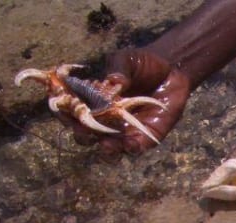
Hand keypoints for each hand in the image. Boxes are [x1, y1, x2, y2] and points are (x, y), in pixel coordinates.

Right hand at [70, 49, 191, 157]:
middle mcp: (104, 120)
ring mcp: (123, 131)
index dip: (64, 113)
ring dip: (105, 149)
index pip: (70, 111)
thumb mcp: (126, 60)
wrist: (170, 72)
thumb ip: (118, 68)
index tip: (65, 111)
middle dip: (83, 135)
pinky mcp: (144, 137)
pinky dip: (130, 149)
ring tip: (106, 144)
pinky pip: (134, 149)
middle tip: (85, 130)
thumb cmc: (141, 64)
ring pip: (108, 149)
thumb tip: (114, 81)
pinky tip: (130, 143)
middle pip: (85, 135)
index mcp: (91, 100)